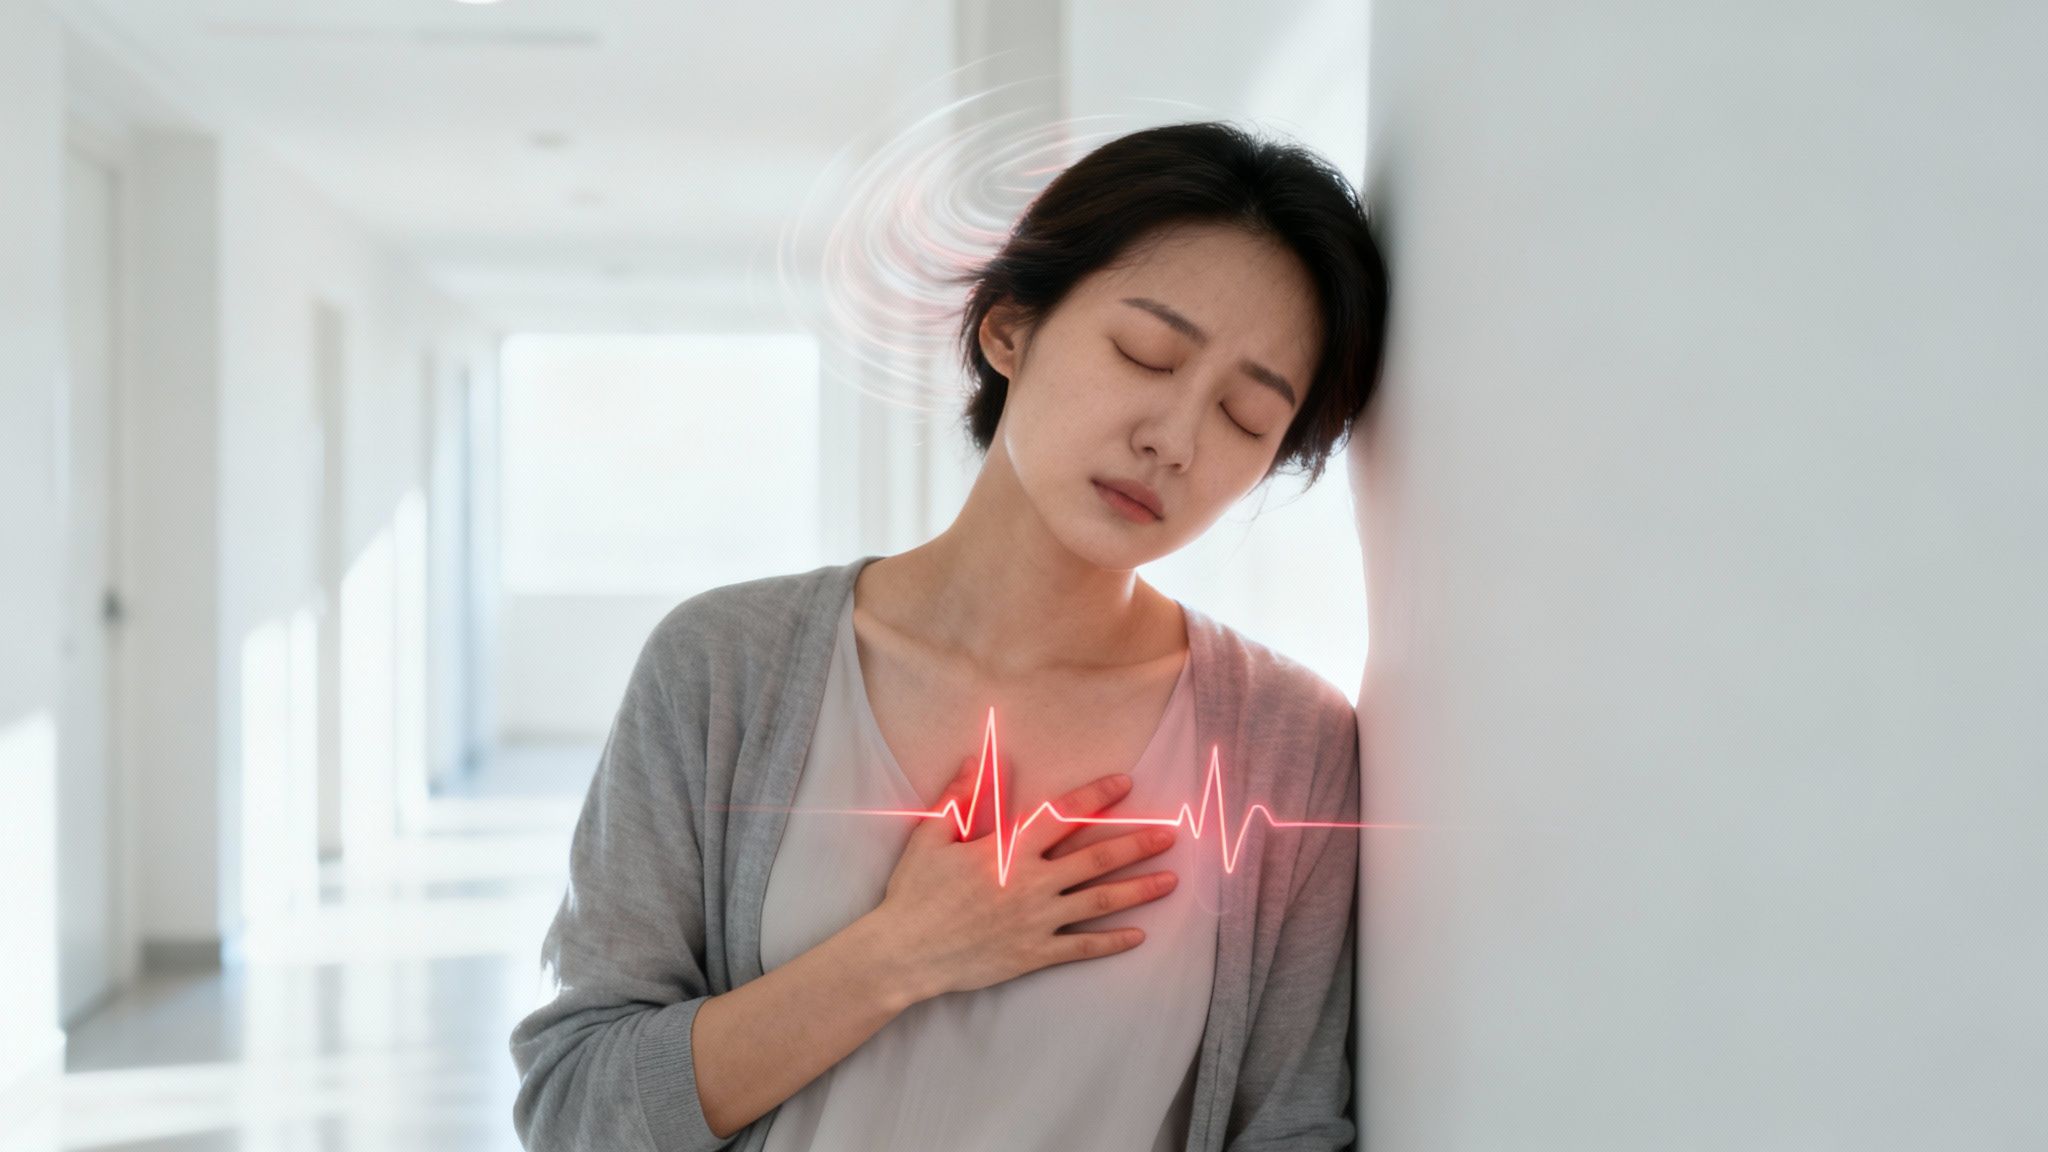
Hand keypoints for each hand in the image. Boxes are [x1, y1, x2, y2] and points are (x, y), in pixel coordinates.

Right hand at [867, 757, 1179, 1001]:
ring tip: (1171, 880)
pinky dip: (1111, 941)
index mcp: (1008, 850)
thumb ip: (961, 797)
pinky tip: (1138, 935)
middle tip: (1171, 834)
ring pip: (1098, 902)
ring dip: (1138, 890)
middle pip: (1095, 859)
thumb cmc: (914, 892)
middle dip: (1136, 843)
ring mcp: (1036, 921)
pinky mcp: (1033, 955)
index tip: (1125, 784)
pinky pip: (1081, 947)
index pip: (1062, 816)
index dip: (1096, 798)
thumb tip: (981, 757)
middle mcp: (1030, 883)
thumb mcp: (931, 836)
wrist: (904, 952)